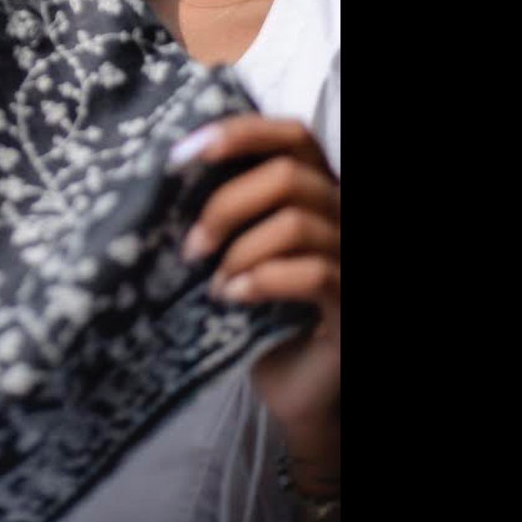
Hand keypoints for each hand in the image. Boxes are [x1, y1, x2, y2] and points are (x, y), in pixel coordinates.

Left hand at [170, 115, 340, 465]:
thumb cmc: (259, 313)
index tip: (182, 154)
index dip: (240, 133)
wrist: (295, 389)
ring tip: (214, 283)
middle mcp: (344, 214)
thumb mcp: (240, 249)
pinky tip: (233, 298)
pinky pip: (312, 273)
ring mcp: (352, 256)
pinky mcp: (350, 302)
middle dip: (226, 206)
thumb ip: (226, 210)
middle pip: (288, 176)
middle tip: (191, 247)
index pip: (292, 134)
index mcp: (318, 190)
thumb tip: (169, 176)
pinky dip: (261, 281)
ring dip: (240, 252)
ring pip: (296, 224)